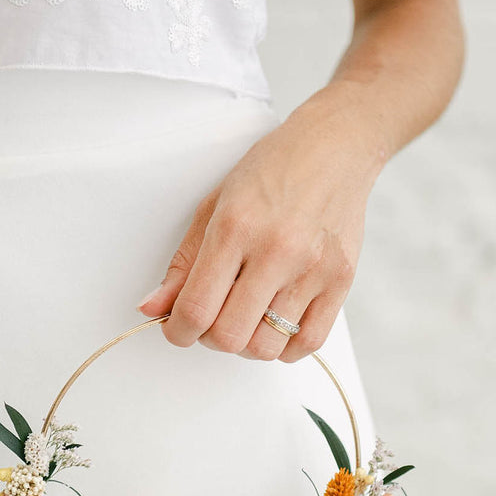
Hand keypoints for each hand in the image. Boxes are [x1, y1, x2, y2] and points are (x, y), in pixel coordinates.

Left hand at [136, 85, 384, 363]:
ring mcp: (312, 269)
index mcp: (235, 228)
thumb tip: (153, 308)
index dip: (178, 332)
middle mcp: (276, 251)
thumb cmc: (272, 171)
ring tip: (246, 318)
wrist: (334, 148)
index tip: (178, 329)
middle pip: (230, 336)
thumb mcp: (214, 206)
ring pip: (266, 347)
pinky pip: (308, 343)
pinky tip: (276, 325)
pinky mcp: (341, 281)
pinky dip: (284, 348)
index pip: (196, 308)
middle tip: (213, 319)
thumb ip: (183, 264)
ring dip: (247, 344)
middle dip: (210, 338)